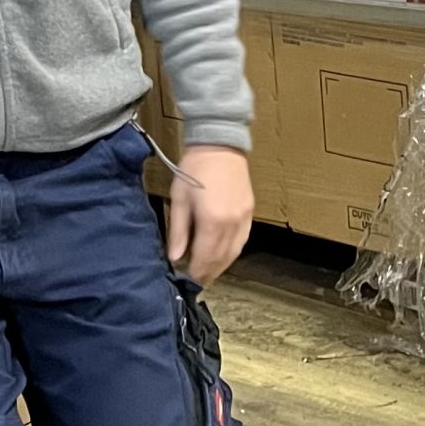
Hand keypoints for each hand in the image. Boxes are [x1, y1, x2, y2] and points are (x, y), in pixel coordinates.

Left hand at [165, 146, 252, 287]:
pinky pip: (242, 241)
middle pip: (221, 259)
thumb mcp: (179, 199)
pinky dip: (231, 252)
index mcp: (212, 222)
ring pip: (234, 253)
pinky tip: (221, 255)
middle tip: (195, 280)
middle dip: (208, 273)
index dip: (195, 273)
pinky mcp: (250, 213)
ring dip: (220, 265)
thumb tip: (174, 257)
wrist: (219, 145)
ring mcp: (244, 219)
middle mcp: (232, 225)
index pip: (205, 258)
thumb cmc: (194, 169)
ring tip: (207, 271)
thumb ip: (178, 231)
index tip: (186, 280)